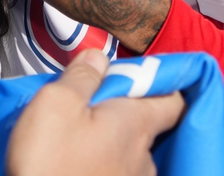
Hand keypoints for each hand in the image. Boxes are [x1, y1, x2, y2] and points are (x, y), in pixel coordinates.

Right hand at [6, 49, 184, 175]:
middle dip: (120, 114)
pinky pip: (114, 174)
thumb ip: (82, 75)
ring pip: (128, 153)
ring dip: (107, 143)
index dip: (160, 83)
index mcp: (136, 124)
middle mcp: (144, 157)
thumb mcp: (56, 102)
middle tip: (86, 109)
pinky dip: (98, 167)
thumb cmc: (50, 161)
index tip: (137, 77)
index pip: (174, 98)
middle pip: (144, 125)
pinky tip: (73, 166)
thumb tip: (100, 58)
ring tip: (72, 142)